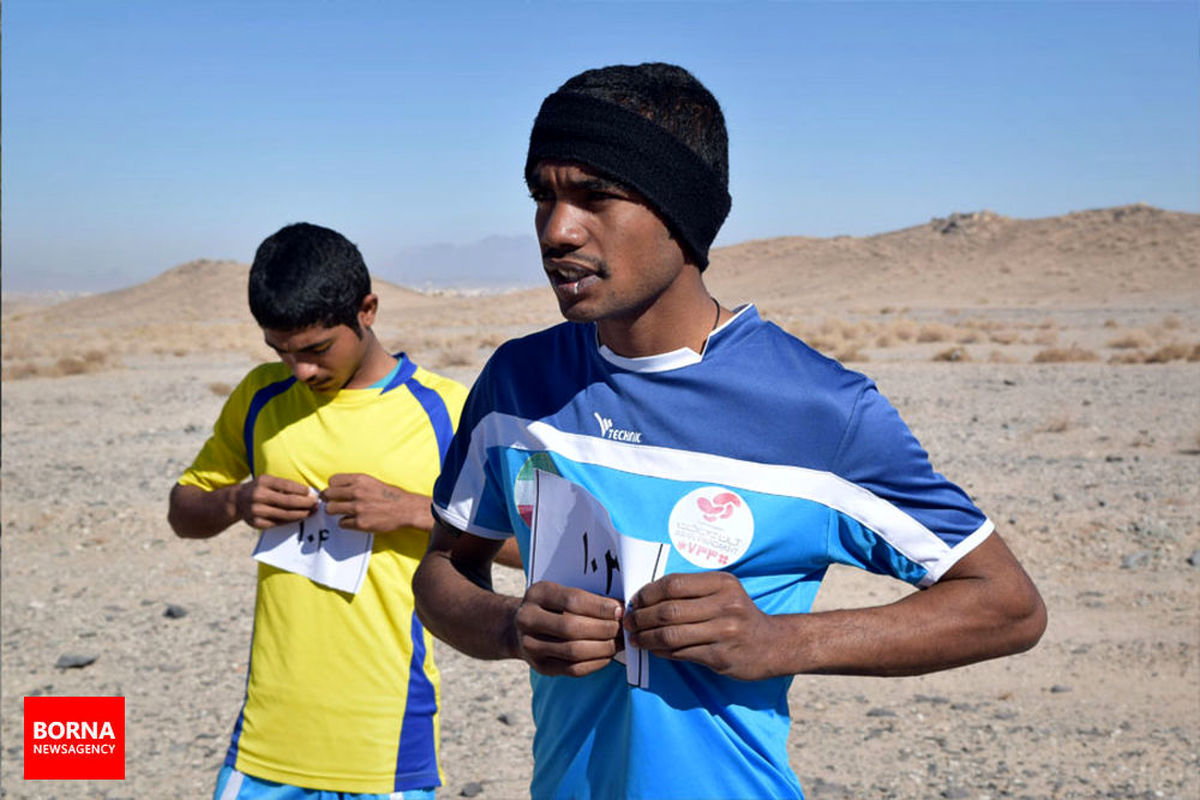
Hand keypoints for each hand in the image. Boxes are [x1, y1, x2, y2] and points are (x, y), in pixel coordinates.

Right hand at [235, 474, 316, 528]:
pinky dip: (292, 520)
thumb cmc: (259, 488)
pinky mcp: (257, 523)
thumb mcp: (268, 481)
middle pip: (288, 501)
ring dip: (302, 514)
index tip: (311, 493)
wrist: (237, 501)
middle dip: (305, 503)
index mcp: (263, 481)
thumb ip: (284, 485)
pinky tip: (300, 517)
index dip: (301, 490)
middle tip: (315, 504)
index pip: (286, 485)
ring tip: (312, 511)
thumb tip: (308, 493)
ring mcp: (257, 510)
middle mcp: (259, 495)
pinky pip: (279, 523)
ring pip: (285, 514)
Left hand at [321, 473, 432, 532]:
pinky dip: (346, 523)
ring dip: (335, 511)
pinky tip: (353, 521)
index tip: (336, 491)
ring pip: (331, 509)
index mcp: (360, 480)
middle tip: (333, 503)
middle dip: (329, 499)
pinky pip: (342, 523)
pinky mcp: (360, 523)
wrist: (406, 509)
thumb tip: (338, 488)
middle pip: (328, 494)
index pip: (332, 480)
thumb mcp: (373, 482)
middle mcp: (357, 492)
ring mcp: (358, 508)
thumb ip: (356, 484)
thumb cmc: (391, 496)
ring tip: (342, 512)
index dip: (332, 487)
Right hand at [513, 581, 623, 677]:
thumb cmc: (552, 606)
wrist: (519, 627)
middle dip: (604, 629)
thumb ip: (586, 599)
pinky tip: (607, 655)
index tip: (620, 610)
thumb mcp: (561, 592)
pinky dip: (596, 663)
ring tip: (618, 643)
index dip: (600, 607)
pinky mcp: (540, 666)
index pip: (573, 601)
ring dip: (603, 648)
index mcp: (537, 594)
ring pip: (574, 651)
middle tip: (623, 629)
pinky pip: (573, 669)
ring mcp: (530, 645)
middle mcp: (528, 619)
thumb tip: (619, 610)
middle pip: (572, 628)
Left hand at [624, 571, 775, 680]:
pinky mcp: (721, 657)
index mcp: (722, 583)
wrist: (772, 644)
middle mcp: (725, 605)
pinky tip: (654, 649)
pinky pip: (681, 653)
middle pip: (669, 610)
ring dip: (647, 637)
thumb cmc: (739, 615)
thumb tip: (647, 598)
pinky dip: (662, 651)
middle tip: (629, 622)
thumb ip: (692, 591)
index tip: (635, 601)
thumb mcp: (723, 592)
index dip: (648, 593)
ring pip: (671, 634)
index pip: (673, 584)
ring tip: (636, 638)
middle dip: (642, 617)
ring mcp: (724, 632)